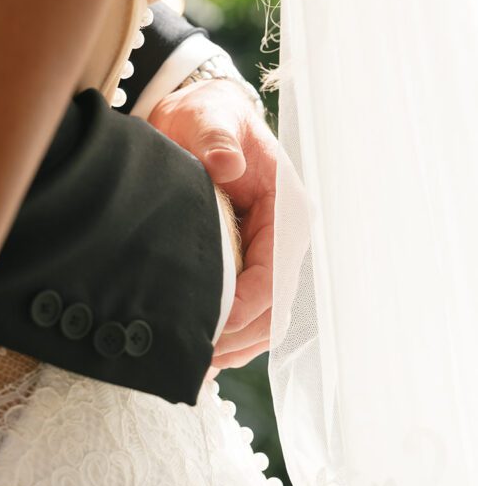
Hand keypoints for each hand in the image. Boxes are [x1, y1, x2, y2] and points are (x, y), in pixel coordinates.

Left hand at [149, 77, 277, 369]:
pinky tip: (205, 358)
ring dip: (236, 348)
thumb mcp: (209, 119)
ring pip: (265, 321)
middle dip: (239, 339)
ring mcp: (271, 258)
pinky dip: (232, 341)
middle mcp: (287, 239)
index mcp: (289, 209)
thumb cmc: (207, 119)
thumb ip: (217, 139)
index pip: (276, 274)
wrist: (198, 122)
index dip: (247, 308)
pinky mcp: (252, 268)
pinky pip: (251, 316)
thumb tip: (227, 162)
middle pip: (274, 309)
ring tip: (198, 366)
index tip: (213, 329)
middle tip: (197, 358)